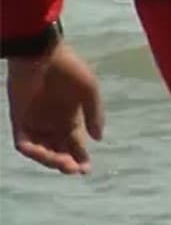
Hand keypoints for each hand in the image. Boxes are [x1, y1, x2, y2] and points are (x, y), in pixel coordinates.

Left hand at [9, 45, 104, 175]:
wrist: (41, 55)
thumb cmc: (69, 69)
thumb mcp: (89, 90)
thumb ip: (94, 114)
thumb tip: (98, 139)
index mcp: (70, 117)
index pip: (75, 143)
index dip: (81, 157)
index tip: (87, 169)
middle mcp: (52, 123)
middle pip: (59, 151)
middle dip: (66, 163)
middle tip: (74, 169)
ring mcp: (34, 123)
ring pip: (41, 150)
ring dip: (51, 160)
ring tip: (62, 163)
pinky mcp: (18, 120)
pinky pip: (24, 143)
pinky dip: (33, 151)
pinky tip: (44, 152)